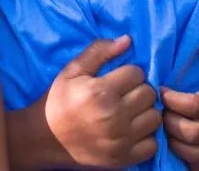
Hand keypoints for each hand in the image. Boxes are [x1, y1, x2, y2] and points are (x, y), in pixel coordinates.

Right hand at [39, 36, 160, 168]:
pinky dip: (145, 137)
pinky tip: (131, 131)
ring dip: (145, 113)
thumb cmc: (58, 101)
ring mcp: (120, 140)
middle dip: (139, 91)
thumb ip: (98, 52)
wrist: (44, 139)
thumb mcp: (72, 71)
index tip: (118, 80)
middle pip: (149, 94)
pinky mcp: (123, 159)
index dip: (129, 73)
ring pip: (155, 118)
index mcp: (101, 92)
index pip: (137, 73)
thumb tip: (127, 40)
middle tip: (125, 95)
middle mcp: (114, 116)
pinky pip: (152, 145)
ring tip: (130, 113)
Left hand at [161, 33, 198, 169]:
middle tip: (161, 110)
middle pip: (193, 134)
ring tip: (169, 128)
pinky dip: (192, 163)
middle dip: (170, 123)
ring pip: (198, 155)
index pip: (196, 106)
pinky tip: (182, 149)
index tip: (163, 90)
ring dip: (177, 145)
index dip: (174, 100)